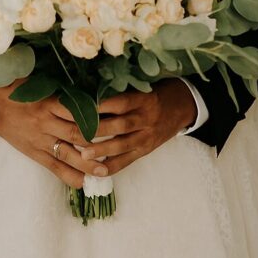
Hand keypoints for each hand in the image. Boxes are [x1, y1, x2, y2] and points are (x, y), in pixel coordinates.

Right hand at [0, 78, 110, 189]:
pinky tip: (82, 182)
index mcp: (48, 103)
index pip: (76, 110)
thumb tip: (87, 86)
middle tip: (117, 146)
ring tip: (105, 171)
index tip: (114, 118)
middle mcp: (46, 123)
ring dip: (87, 164)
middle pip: (76, 134)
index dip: (96, 115)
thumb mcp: (38, 83)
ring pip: (67, 154)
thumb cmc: (17, 90)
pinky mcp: (34, 153)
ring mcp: (40, 140)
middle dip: (97, 142)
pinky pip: (53, 167)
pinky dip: (68, 176)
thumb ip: (60, 88)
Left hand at [69, 79, 196, 176]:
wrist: (182, 106)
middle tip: (75, 133)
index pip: (121, 102)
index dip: (102, 105)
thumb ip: (121, 91)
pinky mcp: (146, 150)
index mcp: (144, 99)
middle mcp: (146, 118)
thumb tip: (90, 92)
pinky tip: (97, 170)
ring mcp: (147, 136)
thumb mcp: (143, 86)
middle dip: (97, 130)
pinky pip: (128, 160)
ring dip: (102, 150)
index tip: (81, 105)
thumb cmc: (155, 92)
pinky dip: (112, 166)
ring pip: (123, 145)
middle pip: (120, 125)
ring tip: (83, 155)